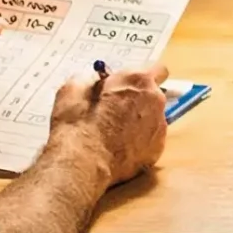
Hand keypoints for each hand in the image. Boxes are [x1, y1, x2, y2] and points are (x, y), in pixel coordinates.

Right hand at [52, 64, 171, 188]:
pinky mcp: (157, 150)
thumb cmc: (77, 124)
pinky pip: (150, 141)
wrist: (83, 163)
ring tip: (114, 134)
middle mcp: (155, 100)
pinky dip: (139, 143)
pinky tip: (119, 149)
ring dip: (138, 122)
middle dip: (138, 100)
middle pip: (153, 95)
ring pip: (153, 119)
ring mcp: (159, 127)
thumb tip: (94, 81)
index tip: (129, 84)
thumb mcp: (72, 89)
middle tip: (115, 110)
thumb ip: (90, 80)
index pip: (157, 69)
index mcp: (138, 80)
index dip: (142, 78)